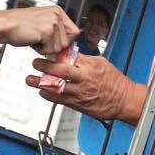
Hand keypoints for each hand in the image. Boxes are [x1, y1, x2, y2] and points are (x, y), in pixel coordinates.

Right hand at [0, 6, 77, 54]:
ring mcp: (53, 21)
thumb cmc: (20, 27)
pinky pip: (50, 50)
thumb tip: (67, 46)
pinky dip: (40, 50)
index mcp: (58, 11)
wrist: (4, 25)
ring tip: (34, 38)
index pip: (75, 32)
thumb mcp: (42, 24)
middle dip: (55, 46)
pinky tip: (32, 40)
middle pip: (69, 41)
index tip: (54, 44)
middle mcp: (58, 14)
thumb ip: (56, 32)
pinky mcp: (48, 30)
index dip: (65, 42)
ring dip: (46, 48)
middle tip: (41, 40)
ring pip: (59, 47)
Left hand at [25, 54, 146, 124]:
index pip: (70, 57)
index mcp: (90, 66)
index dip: (56, 53)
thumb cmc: (114, 81)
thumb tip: (70, 52)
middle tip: (35, 62)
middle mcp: (84, 79)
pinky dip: (50, 96)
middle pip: (61, 71)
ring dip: (42, 83)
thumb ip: (85, 59)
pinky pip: (61, 100)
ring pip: (58, 87)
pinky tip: (42, 91)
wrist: (124, 101)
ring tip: (30, 80)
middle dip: (46, 66)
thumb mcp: (101, 64)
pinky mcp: (79, 105)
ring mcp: (81, 93)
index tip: (46, 49)